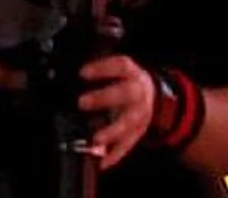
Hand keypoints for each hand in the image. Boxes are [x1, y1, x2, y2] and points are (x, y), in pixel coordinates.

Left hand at [74, 54, 156, 169]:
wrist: (154, 94)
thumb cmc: (127, 82)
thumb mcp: (118, 72)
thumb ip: (100, 75)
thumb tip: (73, 80)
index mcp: (132, 73)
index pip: (121, 66)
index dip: (103, 68)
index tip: (83, 73)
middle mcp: (138, 92)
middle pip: (125, 93)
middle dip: (104, 98)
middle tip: (82, 102)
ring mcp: (141, 112)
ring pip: (128, 122)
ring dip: (111, 131)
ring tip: (96, 139)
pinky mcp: (139, 130)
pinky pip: (128, 144)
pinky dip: (115, 154)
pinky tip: (102, 163)